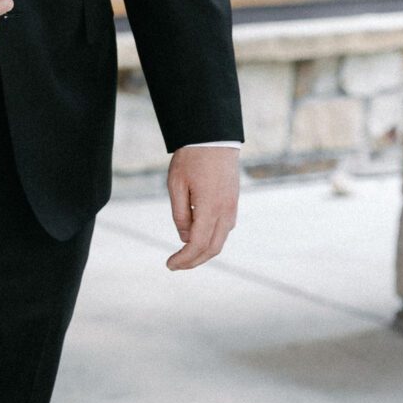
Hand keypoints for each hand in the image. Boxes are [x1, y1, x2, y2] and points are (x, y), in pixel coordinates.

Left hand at [165, 146, 239, 269]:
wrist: (213, 137)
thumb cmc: (191, 159)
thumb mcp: (176, 186)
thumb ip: (180, 215)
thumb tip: (184, 238)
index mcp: (210, 208)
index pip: (196, 244)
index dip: (183, 259)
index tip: (169, 265)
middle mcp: (225, 211)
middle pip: (212, 249)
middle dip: (193, 262)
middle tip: (175, 265)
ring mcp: (232, 207)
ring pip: (220, 240)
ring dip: (203, 252)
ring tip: (184, 255)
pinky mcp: (233, 202)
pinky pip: (224, 229)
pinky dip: (211, 240)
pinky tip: (196, 238)